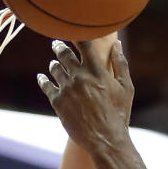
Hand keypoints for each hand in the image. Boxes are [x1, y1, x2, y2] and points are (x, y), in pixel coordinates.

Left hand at [37, 38, 133, 152]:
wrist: (105, 140)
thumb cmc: (118, 114)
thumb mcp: (125, 88)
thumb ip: (120, 64)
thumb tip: (116, 44)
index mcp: (96, 70)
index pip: (83, 42)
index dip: (75, 33)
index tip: (71, 28)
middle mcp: (79, 76)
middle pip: (64, 53)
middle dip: (59, 46)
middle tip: (56, 44)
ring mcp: (67, 88)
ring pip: (54, 68)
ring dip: (54, 64)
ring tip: (54, 64)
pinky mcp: (58, 102)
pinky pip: (46, 86)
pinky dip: (43, 80)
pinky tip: (42, 77)